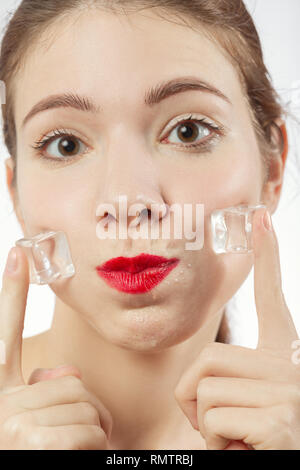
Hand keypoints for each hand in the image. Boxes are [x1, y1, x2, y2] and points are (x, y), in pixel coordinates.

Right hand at [0, 246, 112, 449]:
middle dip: (85, 414)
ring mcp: (8, 424)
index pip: (3, 332)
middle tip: (69, 442)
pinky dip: (93, 450)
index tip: (22, 252)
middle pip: (71, 383)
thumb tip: (59, 375)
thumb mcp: (30, 425)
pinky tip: (74, 460)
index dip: (11, 290)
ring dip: (91, 435)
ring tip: (69, 455)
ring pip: (83, 407)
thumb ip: (41, 393)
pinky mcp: (29, 443)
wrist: (23, 465)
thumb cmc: (35, 449)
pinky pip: (86, 431)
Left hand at [174, 207, 299, 449]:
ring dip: (204, 424)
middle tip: (221, 425)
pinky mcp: (280, 420)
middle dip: (195, 395)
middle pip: (209, 355)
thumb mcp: (243, 405)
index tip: (261, 219)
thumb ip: (230, 378)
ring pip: (204, 388)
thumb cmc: (254, 443)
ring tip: (235, 440)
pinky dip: (214, 443)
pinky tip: (243, 451)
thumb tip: (203, 375)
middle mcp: (291, 367)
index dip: (267, 258)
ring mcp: (289, 391)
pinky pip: (213, 416)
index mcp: (283, 358)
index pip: (272, 300)